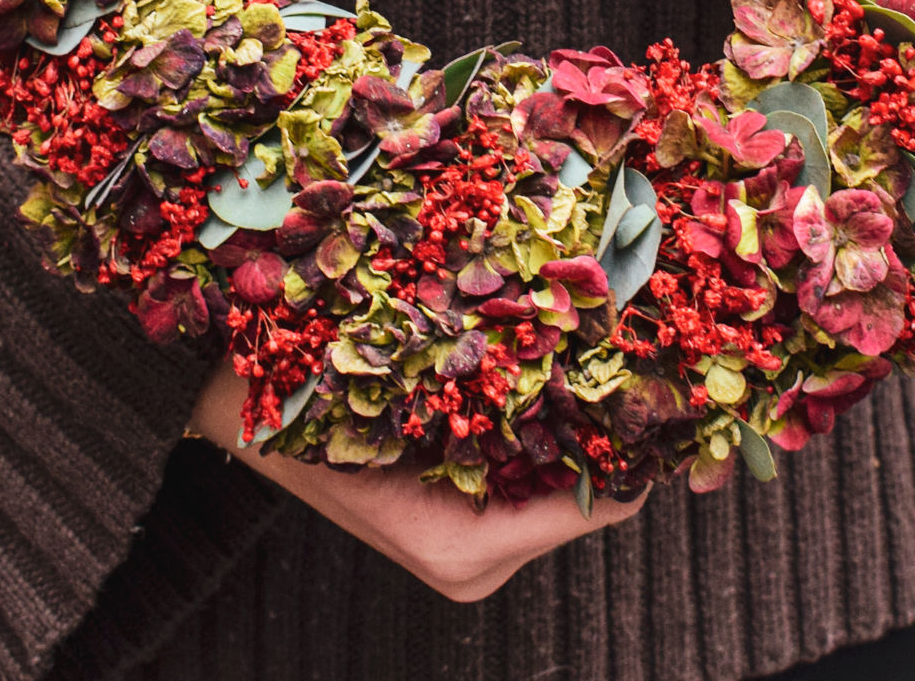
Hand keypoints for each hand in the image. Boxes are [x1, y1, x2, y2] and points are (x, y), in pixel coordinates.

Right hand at [188, 354, 647, 601]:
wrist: (234, 415)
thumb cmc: (311, 405)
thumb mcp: (405, 390)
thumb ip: (494, 390)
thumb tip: (583, 351)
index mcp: (466, 549)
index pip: (594, 510)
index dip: (641, 452)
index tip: (680, 394)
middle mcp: (473, 563)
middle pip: (584, 503)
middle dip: (615, 436)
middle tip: (653, 361)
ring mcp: (465, 550)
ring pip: (557, 491)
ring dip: (582, 432)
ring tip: (615, 358)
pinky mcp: (454, 526)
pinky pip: (526, 486)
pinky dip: (547, 440)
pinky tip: (561, 380)